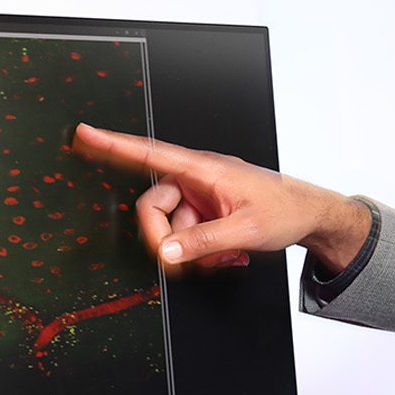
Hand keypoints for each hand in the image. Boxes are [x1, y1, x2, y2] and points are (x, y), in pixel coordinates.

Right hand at [70, 123, 370, 272]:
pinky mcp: (205, 215)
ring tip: (225, 256)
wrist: (310, 216)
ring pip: (170, 229)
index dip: (113, 145)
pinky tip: (227, 255)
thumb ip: (202, 241)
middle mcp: (197, 179)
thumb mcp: (245, 229)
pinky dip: (201, 253)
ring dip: (191, 251)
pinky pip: (185, 238)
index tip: (84, 134)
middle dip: (166, 239)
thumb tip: (165, 251)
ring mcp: (200, 198)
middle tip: (186, 261)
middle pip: (153, 208)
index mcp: (204, 169)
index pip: (150, 153)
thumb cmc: (285, 209)